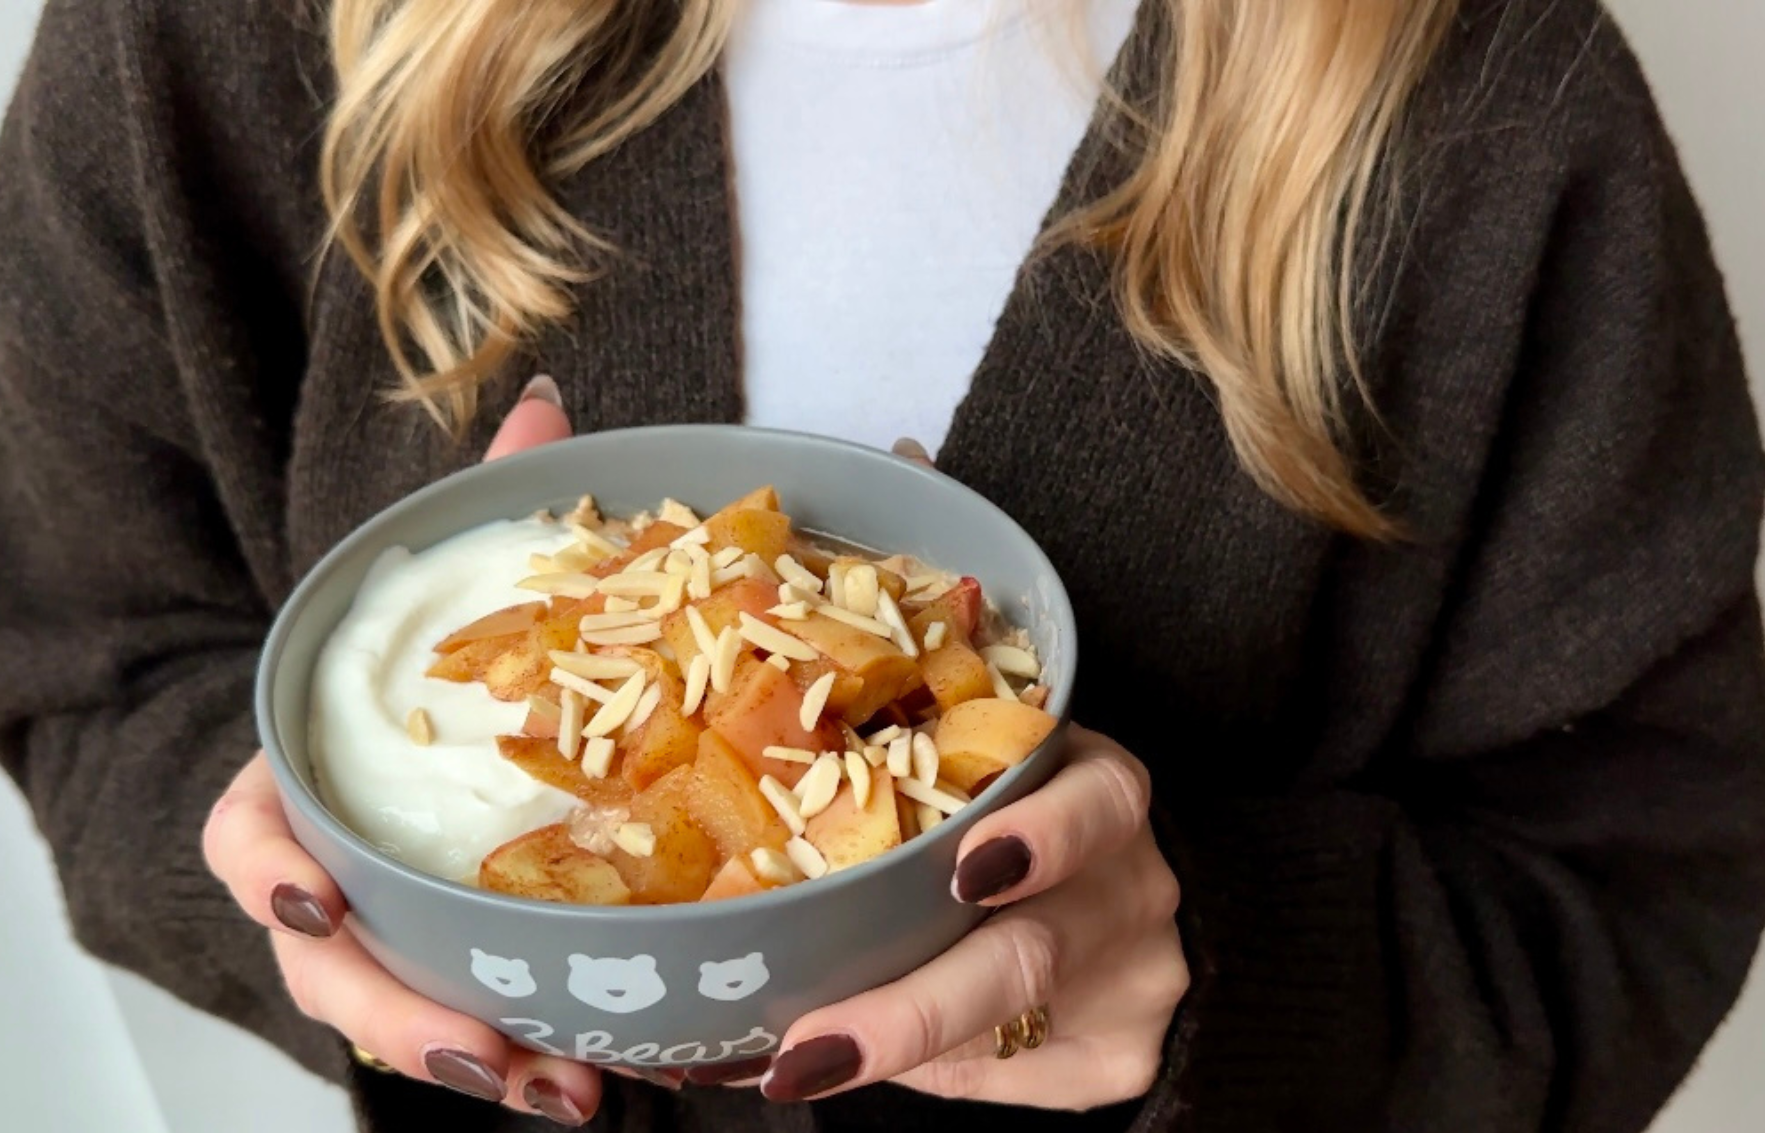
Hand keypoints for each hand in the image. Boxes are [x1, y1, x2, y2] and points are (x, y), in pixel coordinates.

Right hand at [203, 378, 636, 1124]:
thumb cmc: (444, 668)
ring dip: (471, 1055)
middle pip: (327, 960)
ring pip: (401, 1013)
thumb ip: (488, 506)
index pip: (249, 831)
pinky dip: (524, 1054)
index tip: (322, 895)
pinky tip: (594, 1079)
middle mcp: (341, 867)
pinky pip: (472, 1022)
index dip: (271, 868)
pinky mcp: (462, 966)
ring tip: (562, 1090)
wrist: (469, 733)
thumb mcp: (469, 585)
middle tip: (483, 1045)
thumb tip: (541, 403)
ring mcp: (399, 928)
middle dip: (393, 1011)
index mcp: (313, 779)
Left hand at [754, 725, 1188, 1107]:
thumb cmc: (1021, 822)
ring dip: (895, 1048)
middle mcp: (1138, 886)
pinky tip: (860, 1062)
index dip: (1040, 835)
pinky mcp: (1125, 1055)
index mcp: (1107, 793)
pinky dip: (924, 1071)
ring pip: (1011, 1027)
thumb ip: (915, 818)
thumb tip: (756, 882)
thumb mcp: (991, 788)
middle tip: (811, 1044)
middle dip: (913, 1009)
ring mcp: (1140, 980)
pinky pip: (1014, 1075)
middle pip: (1032, 954)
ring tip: (800, 1064)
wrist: (1116, 902)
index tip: (966, 871)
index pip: (1093, 805)